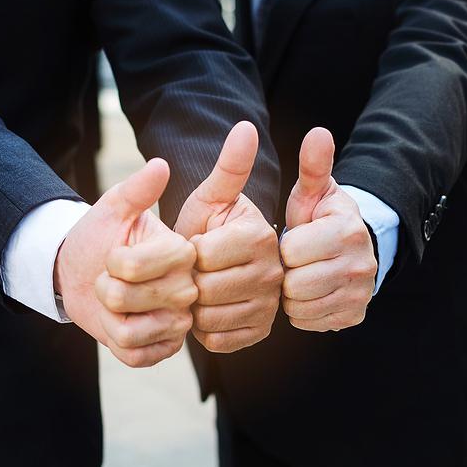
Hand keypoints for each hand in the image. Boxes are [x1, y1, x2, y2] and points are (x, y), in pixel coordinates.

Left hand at [55, 159, 197, 367]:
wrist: (83, 274)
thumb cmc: (100, 236)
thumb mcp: (114, 208)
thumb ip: (137, 189)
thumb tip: (160, 164)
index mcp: (183, 251)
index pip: (135, 265)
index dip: (112, 261)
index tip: (116, 253)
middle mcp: (190, 288)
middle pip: (128, 297)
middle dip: (105, 288)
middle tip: (113, 278)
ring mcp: (181, 322)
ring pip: (129, 331)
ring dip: (108, 316)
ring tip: (117, 302)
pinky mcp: (168, 348)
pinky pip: (133, 353)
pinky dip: (115, 340)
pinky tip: (123, 324)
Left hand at [174, 122, 282, 352]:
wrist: (224, 268)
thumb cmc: (215, 226)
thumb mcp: (217, 195)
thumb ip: (231, 165)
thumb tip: (245, 126)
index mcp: (262, 236)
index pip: (204, 256)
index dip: (189, 253)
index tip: (195, 244)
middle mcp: (277, 274)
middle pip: (206, 289)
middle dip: (190, 281)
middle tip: (193, 270)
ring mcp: (274, 308)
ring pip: (210, 318)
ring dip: (194, 307)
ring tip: (199, 287)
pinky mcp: (262, 334)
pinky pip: (217, 340)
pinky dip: (203, 329)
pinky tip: (208, 310)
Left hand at [281, 128, 376, 331]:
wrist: (347, 250)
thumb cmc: (319, 217)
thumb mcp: (314, 190)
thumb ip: (313, 166)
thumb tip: (318, 133)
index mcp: (347, 231)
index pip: (291, 252)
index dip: (282, 248)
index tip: (288, 240)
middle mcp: (361, 265)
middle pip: (295, 283)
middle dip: (285, 273)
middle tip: (289, 262)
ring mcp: (360, 294)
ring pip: (300, 305)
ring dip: (290, 294)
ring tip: (296, 275)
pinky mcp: (353, 316)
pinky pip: (309, 321)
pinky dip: (301, 310)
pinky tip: (306, 292)